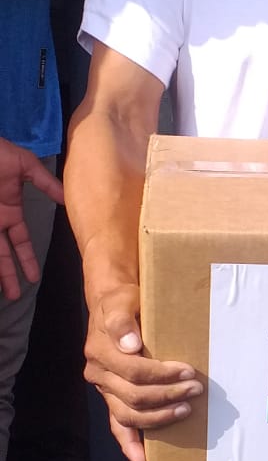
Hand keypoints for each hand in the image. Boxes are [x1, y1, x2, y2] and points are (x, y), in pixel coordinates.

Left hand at [0, 141, 63, 299]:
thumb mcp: (24, 164)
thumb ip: (44, 181)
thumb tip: (67, 198)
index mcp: (9, 210)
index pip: (20, 240)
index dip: (27, 258)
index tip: (35, 278)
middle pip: (3, 254)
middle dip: (10, 275)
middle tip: (15, 296)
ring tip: (6, 294)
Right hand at [83, 284, 204, 460]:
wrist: (114, 304)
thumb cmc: (124, 301)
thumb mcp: (122, 300)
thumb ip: (122, 320)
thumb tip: (131, 345)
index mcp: (100, 352)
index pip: (134, 371)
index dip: (162, 374)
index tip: (188, 371)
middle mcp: (98, 374)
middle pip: (135, 395)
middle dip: (168, 394)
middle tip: (197, 388)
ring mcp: (105, 390)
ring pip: (129, 414)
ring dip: (159, 417)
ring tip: (186, 409)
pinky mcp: (113, 399)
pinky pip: (117, 427)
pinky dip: (129, 444)